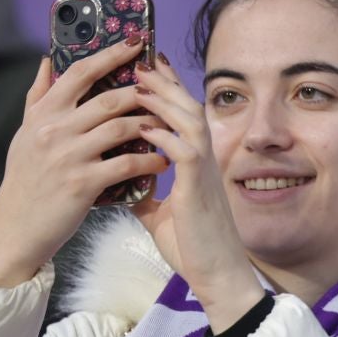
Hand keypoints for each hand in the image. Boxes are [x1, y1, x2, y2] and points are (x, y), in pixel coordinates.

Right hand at [0, 41, 168, 286]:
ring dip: (151, 125)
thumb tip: (49, 60)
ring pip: (122, 127)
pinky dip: (150, 160)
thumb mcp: (25, 134)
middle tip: (166, 90)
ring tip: (170, 126)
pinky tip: (163, 161)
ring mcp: (69, 156)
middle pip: (109, 98)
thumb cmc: (24, 180)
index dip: (111, 54)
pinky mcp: (83, 183)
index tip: (137, 42)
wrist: (15, 228)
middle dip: (143, 92)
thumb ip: (38, 97)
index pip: (80, 73)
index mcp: (43, 113)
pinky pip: (127, 163)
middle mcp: (55, 129)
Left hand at [130, 55, 262, 330]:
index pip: (181, 116)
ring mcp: (204, 173)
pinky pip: (184, 152)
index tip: (148, 66)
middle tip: (140, 58)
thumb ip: (144, 194)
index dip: (167, 89)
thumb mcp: (159, 216)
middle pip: (187, 107)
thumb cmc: (193, 248)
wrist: (215, 277)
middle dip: (164, 82)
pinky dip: (163, 135)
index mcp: (194, 164)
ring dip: (164, 99)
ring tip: (139, 82)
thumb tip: (122, 182)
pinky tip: (143, 125)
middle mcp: (203, 162)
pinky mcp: (199, 189)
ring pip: (190, 122)